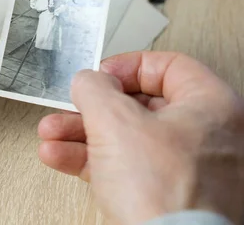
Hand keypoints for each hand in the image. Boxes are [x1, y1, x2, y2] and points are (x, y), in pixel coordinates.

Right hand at [37, 52, 243, 224]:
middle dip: (91, 108)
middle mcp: (207, 135)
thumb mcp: (115, 121)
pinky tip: (60, 157)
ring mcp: (189, 169)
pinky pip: (126, 167)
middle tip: (69, 107)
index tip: (100, 75)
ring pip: (126, 138)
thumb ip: (95, 88)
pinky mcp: (169, 195)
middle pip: (139, 106)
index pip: (169, 66)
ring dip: (81, 135)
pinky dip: (92, 160)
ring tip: (51, 135)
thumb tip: (87, 80)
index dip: (127, 66)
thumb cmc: (164, 193)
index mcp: (211, 106)